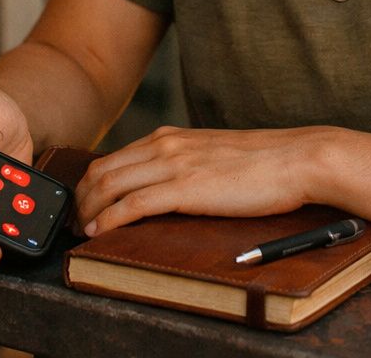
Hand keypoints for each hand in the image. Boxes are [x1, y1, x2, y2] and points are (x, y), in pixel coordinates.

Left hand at [75, 126, 336, 237]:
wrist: (295, 159)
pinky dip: (108, 219)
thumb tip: (165, 187)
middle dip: (81, 200)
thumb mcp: (212, 156)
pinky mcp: (185, 188)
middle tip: (75, 223)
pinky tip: (99, 232)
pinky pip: (132, 204)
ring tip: (83, 231)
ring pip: (109, 186)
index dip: (90, 186)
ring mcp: (173, 165)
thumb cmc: (263, 163)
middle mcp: (165, 145)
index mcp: (171, 138)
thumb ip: (185, 164)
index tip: (83, 206)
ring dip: (89, 211)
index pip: (113, 159)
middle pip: (101, 171)